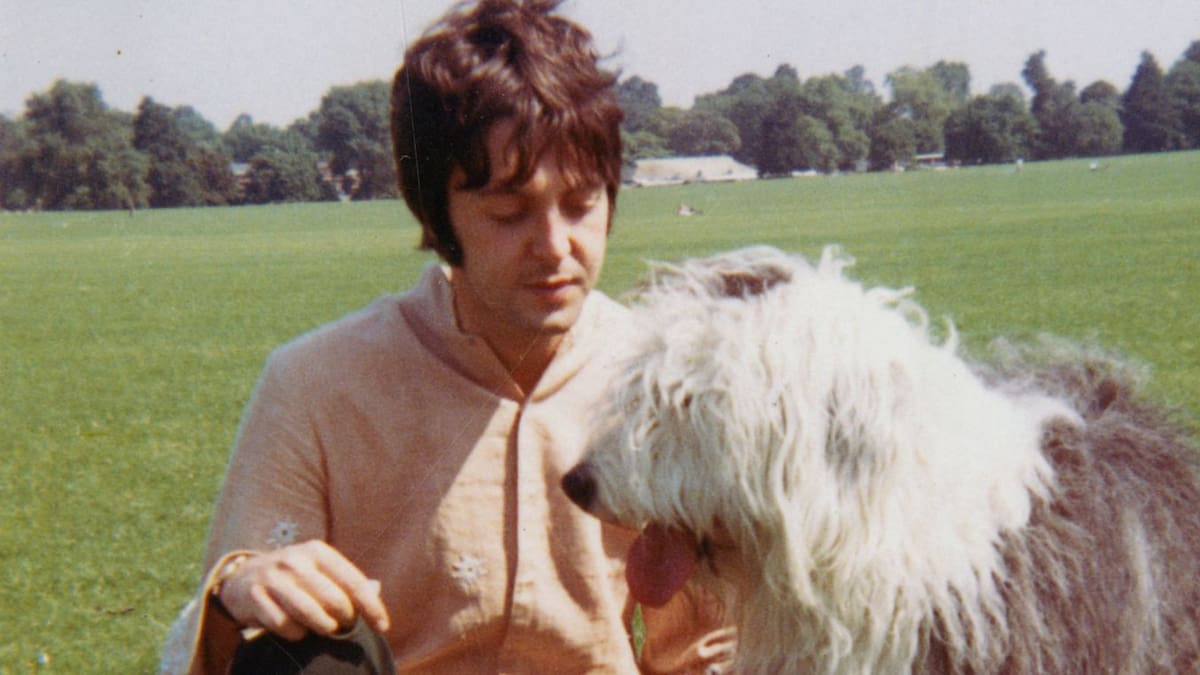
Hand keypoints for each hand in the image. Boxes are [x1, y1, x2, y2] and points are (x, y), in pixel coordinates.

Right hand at [215, 540, 390, 640]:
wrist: (243, 577)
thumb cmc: (294, 578)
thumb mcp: (320, 570)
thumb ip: (346, 581)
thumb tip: (376, 589)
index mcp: (318, 551)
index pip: (354, 581)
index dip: (371, 607)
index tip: (383, 627)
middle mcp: (296, 560)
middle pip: (335, 601)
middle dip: (346, 619)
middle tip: (343, 625)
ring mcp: (273, 578)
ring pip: (310, 614)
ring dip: (323, 628)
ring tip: (326, 628)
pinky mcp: (254, 597)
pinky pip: (284, 625)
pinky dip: (296, 633)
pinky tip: (297, 629)